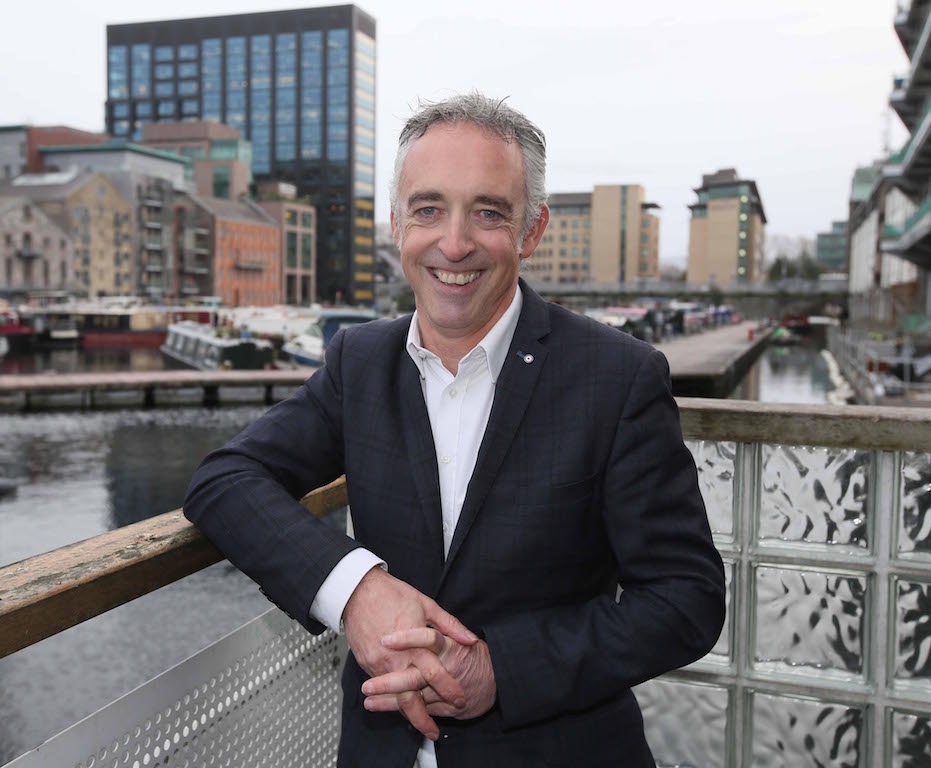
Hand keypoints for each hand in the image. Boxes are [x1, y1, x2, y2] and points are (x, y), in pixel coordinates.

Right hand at [342, 567, 477, 738]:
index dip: (448, 689)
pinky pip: (380, 688)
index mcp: (414, 643)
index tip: (459, 700)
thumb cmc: (392, 594)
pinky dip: (391, 699)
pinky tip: (401, 706)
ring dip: (407, 714)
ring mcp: (379, 663)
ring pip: (394, 696)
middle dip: (423, 718)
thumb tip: (470, 639)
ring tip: (419, 726)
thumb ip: (450, 626)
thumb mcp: (427, 604)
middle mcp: (396, 657)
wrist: (357, 591)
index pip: (434, 673)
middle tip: (434, 730)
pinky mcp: (366, 663)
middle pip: (410, 696)